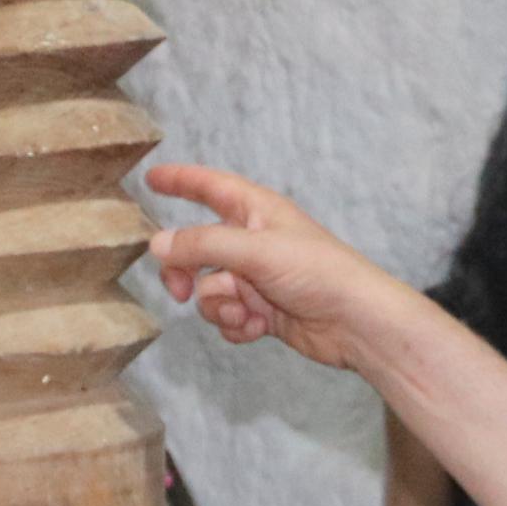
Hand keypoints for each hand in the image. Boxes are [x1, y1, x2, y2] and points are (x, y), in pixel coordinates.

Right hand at [145, 164, 414, 373]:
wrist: (355, 323)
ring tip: (247, 312)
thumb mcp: (255, 251)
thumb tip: (157, 245)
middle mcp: (253, 241)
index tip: (151, 178)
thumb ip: (202, 245)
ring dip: (220, 306)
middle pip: (196, 249)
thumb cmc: (318, 272)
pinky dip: (236, 325)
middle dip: (186, 273)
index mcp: (255, 211)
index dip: (180, 181)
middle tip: (179, 291)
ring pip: (209, 289)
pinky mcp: (261, 311)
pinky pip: (226, 317)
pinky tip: (258, 327)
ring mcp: (256, 278)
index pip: (210, 187)